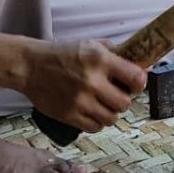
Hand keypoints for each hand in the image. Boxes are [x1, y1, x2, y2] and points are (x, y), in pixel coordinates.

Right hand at [23, 40, 146, 132]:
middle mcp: (92, 81)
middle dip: (124, 99)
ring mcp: (80, 101)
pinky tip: (93, 112)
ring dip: (111, 112)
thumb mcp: (91, 44)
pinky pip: (95, 127)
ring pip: (111, 118)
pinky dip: (97, 122)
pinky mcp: (68, 115)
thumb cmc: (63, 53)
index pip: (136, 78)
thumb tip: (143, 64)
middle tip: (118, 94)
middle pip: (125, 103)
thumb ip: (116, 53)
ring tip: (104, 104)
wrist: (30, 66)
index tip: (136, 84)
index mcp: (100, 60)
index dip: (140, 83)